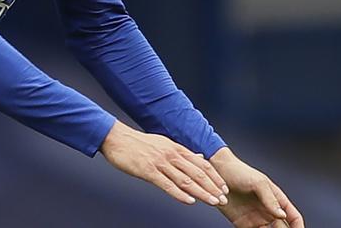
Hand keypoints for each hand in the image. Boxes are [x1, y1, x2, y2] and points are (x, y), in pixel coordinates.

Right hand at [100, 121, 229, 206]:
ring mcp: (160, 163)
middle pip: (197, 173)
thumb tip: (199, 158)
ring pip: (185, 180)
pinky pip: (166, 184)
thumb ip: (182, 153)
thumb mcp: (164, 144)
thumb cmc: (138, 143)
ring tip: (213, 202)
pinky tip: (189, 201)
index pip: (202, 164)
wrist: (116, 138)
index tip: (224, 188)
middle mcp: (171, 155)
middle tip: (224, 199)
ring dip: (201, 192)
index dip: (215, 177)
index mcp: (176, 148)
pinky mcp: (148, 170)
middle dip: (212, 187)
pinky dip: (179, 194)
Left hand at [210, 148, 302, 226]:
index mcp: (276, 200)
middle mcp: (268, 211)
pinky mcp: (242, 223)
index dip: (298, 226)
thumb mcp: (258, 182)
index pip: (293, 216)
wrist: (216, 172)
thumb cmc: (239, 172)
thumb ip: (270, 199)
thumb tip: (282, 215)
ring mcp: (256, 219)